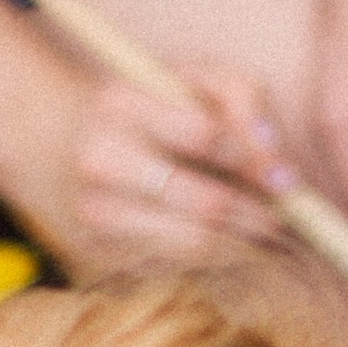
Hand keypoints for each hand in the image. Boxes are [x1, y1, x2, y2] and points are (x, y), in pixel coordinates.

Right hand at [55, 64, 294, 272]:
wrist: (62, 143)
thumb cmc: (148, 108)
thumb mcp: (191, 78)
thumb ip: (243, 99)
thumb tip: (276, 163)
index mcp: (121, 102)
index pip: (208, 136)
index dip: (255, 160)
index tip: (285, 178)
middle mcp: (100, 158)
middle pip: (206, 203)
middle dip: (257, 216)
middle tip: (283, 220)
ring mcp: (94, 211)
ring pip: (194, 246)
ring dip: (242, 247)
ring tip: (263, 237)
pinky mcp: (97, 252)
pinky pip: (174, 268)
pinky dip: (211, 262)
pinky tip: (226, 247)